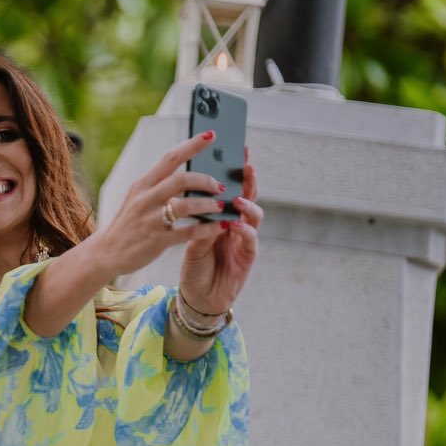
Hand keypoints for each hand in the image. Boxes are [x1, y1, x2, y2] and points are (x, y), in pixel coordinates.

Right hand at [88, 131, 229, 283]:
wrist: (106, 252)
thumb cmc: (129, 223)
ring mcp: (150, 220)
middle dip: (206, 180)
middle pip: (181, 179)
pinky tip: (220, 226)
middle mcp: (145, 198)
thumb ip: (160, 186)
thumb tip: (191, 176)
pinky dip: (208, 229)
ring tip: (220, 206)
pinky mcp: (157, 240)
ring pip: (186, 205)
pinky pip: (189, 232)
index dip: (192, 145)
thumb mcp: (138, 198)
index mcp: (142, 184)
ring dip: (208, 204)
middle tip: (220, 185)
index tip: (211, 134)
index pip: (170, 158)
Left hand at [179, 148, 260, 315]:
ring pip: (254, 215)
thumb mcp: (191, 238)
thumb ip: (197, 218)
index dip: (234, 170)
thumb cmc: (196, 265)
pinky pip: (250, 240)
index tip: (233, 148)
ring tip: (237, 197)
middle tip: (245, 162)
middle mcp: (238, 224)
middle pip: (248, 196)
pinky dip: (244, 230)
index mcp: (222, 216)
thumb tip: (192, 192)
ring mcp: (245, 240)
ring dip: (248, 204)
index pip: (230, 188)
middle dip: (248, 179)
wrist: (198, 297)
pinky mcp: (248, 257)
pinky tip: (235, 223)